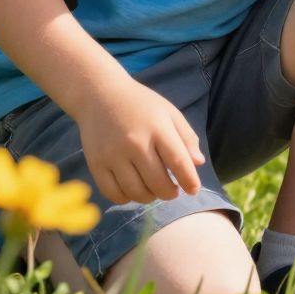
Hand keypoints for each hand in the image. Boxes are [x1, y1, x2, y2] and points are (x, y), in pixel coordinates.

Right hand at [67, 74, 205, 204]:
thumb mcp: (169, 112)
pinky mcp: (96, 164)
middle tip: (172, 190)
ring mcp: (113, 155)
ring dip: (150, 197)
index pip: (179, 162)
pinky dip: (126, 198)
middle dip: (170, 193)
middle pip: (158, 183)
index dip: (189, 181)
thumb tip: (198, 163)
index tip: (193, 189)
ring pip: (137, 192)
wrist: (99, 94)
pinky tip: (133, 190)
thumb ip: (187, 137)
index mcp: (158, 128)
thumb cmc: (140, 104)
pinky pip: (113, 193)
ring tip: (153, 190)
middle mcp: (135, 143)